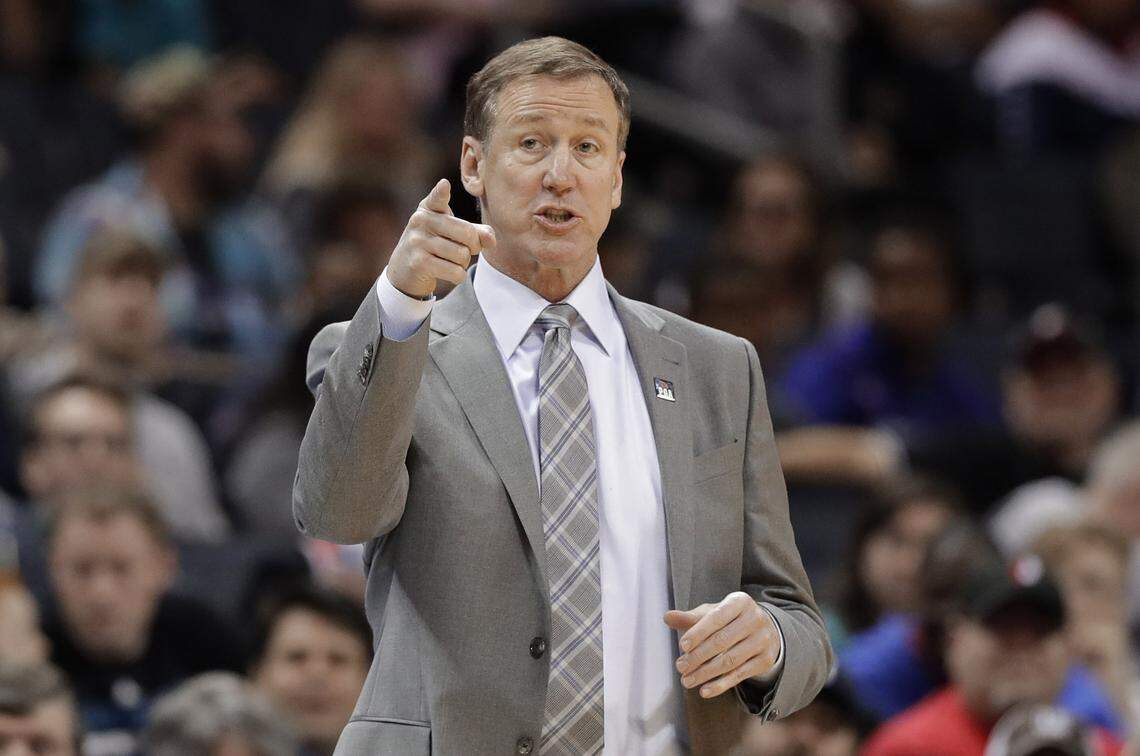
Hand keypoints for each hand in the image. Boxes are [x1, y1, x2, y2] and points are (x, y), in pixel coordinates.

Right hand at [386, 179, 495, 297]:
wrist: (404, 270)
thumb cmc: (435, 246)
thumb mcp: (451, 233)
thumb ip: (476, 232)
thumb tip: (491, 240)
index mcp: (429, 208)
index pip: (437, 198)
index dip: (441, 191)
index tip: (444, 185)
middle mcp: (421, 221)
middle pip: (467, 234)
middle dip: (474, 247)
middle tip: (466, 251)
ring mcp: (418, 241)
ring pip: (462, 255)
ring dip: (463, 264)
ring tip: (451, 262)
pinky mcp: (418, 263)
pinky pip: (455, 272)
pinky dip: (458, 276)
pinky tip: (448, 273)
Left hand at [663, 591, 779, 698]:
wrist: (766, 630)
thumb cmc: (731, 619)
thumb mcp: (714, 613)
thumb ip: (691, 617)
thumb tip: (667, 617)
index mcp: (740, 602)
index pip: (716, 618)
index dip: (698, 633)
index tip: (682, 646)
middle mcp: (755, 619)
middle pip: (722, 641)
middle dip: (698, 656)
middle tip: (681, 667)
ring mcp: (762, 640)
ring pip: (730, 661)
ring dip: (706, 673)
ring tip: (687, 680)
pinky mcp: (765, 660)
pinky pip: (740, 675)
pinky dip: (720, 685)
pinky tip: (704, 690)